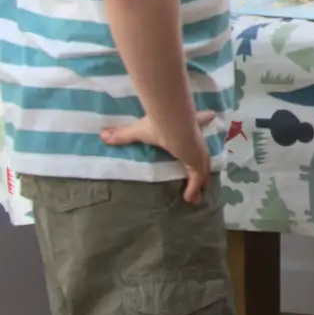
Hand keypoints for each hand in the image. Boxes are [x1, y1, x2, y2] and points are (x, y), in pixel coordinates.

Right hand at [101, 111, 216, 203]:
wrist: (173, 126)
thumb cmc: (158, 125)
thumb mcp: (138, 132)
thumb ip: (123, 135)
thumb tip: (102, 135)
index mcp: (187, 128)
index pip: (198, 121)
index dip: (203, 118)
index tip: (210, 115)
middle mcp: (196, 141)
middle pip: (202, 155)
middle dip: (202, 167)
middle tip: (203, 179)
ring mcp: (199, 153)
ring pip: (201, 171)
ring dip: (198, 184)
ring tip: (196, 198)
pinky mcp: (198, 163)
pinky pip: (196, 179)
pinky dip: (193, 189)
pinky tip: (188, 199)